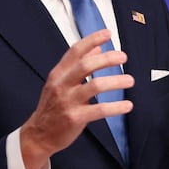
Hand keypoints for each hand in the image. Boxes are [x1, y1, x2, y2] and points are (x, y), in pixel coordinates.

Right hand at [20, 29, 133, 168]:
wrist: (39, 135)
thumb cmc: (52, 107)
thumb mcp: (60, 83)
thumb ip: (77, 65)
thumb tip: (97, 48)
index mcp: (58, 74)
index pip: (75, 51)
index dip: (92, 40)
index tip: (107, 33)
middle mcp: (62, 85)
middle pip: (86, 65)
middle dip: (107, 58)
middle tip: (123, 57)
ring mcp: (68, 101)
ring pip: (94, 86)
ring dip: (115, 81)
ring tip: (130, 80)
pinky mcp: (75, 118)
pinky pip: (99, 110)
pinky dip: (115, 107)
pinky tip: (127, 105)